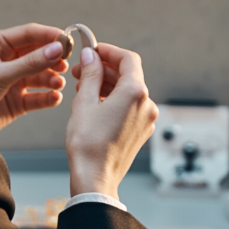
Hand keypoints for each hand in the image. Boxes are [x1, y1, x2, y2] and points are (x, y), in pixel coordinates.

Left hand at [0, 24, 68, 142]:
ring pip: (40, 76)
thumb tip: (57, 49)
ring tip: (58, 83)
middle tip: (67, 64)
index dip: (50, 36)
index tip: (69, 41)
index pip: (30, 34)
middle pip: (39, 54)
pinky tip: (54, 98)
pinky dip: (48, 97)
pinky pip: (38, 97)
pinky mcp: (16, 102)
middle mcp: (6, 61)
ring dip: (52, 79)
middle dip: (54, 58)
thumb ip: (30, 63)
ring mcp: (12, 82)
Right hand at [65, 42, 158, 196]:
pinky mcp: (142, 131)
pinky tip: (94, 105)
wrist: (95, 178)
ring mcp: (147, 119)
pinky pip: (130, 107)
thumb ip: (91, 74)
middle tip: (81, 71)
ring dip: (107, 85)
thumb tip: (91, 54)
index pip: (128, 59)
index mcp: (135, 92)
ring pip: (128, 91)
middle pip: (128, 75)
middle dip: (104, 69)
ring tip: (83, 88)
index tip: (92, 51)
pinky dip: (114, 100)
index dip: (109, 51)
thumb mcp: (84, 102)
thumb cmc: (88, 143)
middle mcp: (147, 104)